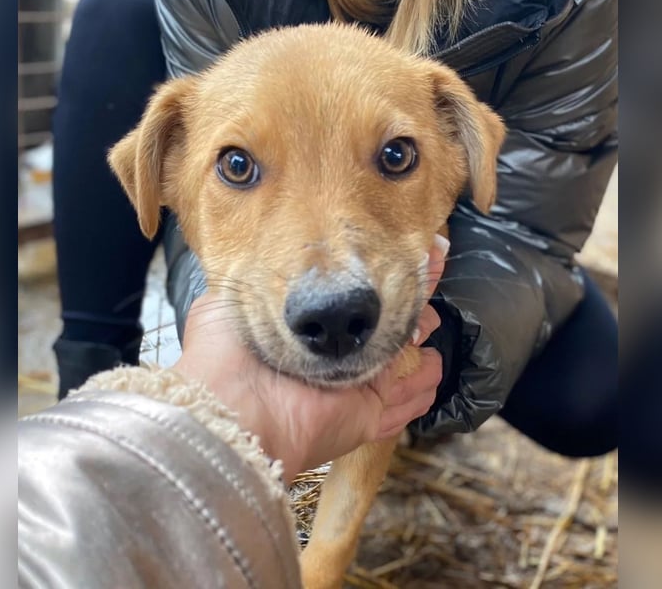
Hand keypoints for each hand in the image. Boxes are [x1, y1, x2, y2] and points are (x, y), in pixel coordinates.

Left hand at [171, 235, 448, 482]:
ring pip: (400, 364)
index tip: (396, 250)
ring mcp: (352, 385)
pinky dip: (425, 382)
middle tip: (427, 271)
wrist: (234, 411)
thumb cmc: (224, 355)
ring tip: (433, 317)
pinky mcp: (370, 410)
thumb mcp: (225, 304)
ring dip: (419, 341)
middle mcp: (326, 358)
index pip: (343, 303)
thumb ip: (252, 285)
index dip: (373, 278)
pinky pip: (409, 398)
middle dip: (405, 304)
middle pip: (378, 329)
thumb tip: (263, 261)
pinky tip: (436, 362)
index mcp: (298, 332)